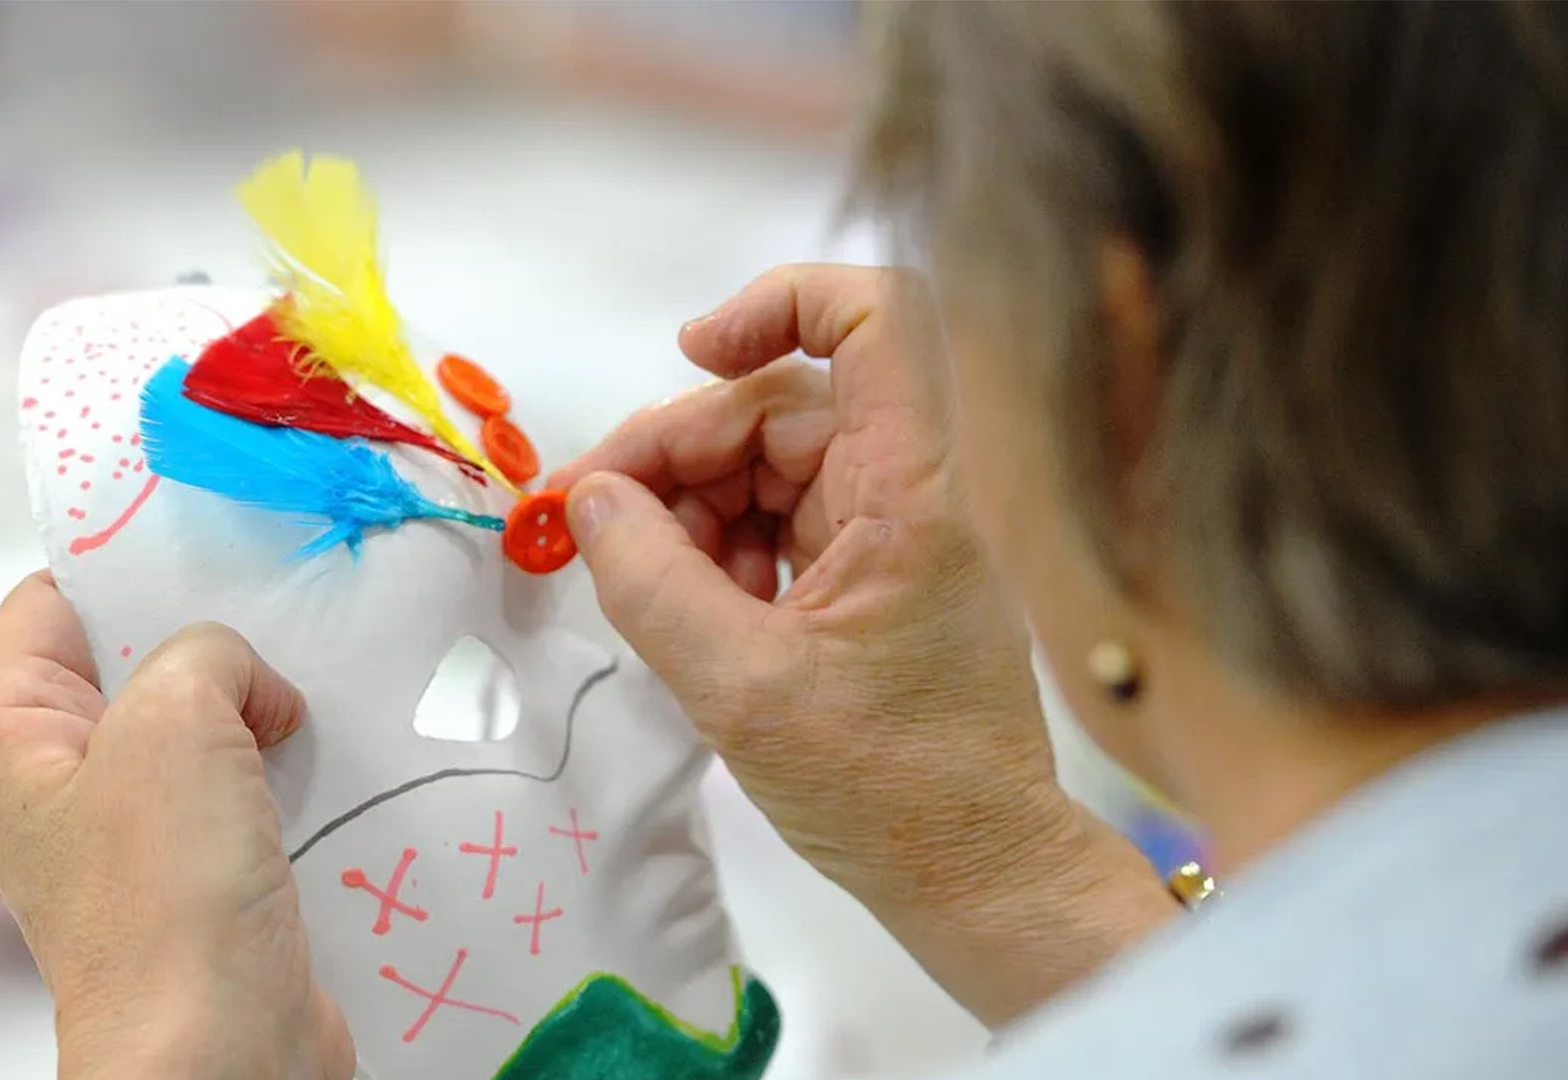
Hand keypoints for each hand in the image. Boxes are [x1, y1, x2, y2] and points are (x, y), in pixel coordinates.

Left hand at [0, 573, 352, 1079]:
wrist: (223, 1048)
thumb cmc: (169, 893)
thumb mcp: (177, 720)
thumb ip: (205, 653)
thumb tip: (247, 683)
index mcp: (13, 739)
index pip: (45, 608)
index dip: (115, 564)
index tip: (204, 534)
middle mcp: (62, 784)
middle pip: (133, 665)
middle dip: (209, 634)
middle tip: (285, 601)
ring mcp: (132, 835)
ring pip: (198, 729)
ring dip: (259, 705)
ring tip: (320, 677)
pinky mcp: (200, 876)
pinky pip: (240, 790)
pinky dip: (284, 766)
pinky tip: (334, 751)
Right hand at [552, 265, 1172, 1025]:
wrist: (977, 878)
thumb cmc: (891, 791)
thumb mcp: (742, 690)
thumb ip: (652, 585)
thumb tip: (589, 503)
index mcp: (909, 493)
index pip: (879, 318)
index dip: (781, 302)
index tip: (692, 357)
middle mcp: (908, 494)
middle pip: (784, 404)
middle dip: (678, 449)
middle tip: (592, 520)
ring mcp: (891, 538)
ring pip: (771, 468)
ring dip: (690, 508)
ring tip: (640, 582)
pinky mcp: (872, 584)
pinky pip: (781, 528)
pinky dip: (721, 553)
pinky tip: (688, 610)